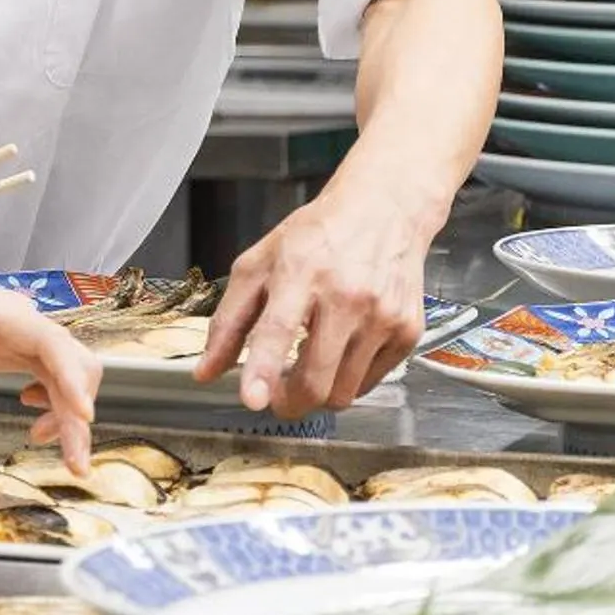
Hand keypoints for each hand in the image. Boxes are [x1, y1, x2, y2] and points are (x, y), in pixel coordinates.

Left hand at [0, 250, 97, 472]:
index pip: (54, 346)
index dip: (74, 382)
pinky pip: (52, 365)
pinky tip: (28, 404)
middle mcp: (19, 319)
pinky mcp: (16, 338)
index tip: (84, 419)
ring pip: (69, 368)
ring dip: (67, 407)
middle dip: (77, 415)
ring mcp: (20, 327)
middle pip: (74, 363)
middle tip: (73, 464)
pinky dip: (54, 392)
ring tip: (39, 436)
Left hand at [194, 181, 436, 415]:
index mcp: (300, 272)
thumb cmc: (318, 236)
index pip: (277, 329)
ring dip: (319, 393)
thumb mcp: (259, 265)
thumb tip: (206, 370)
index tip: (253, 399)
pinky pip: (370, 383)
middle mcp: (346, 295)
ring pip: (343, 392)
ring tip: (310, 362)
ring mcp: (382, 316)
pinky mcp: (407, 331)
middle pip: (316, 378)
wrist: (383, 211)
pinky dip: (349, 379)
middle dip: (289, 403)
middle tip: (277, 397)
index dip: (263, 370)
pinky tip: (341, 350)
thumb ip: (229, 320)